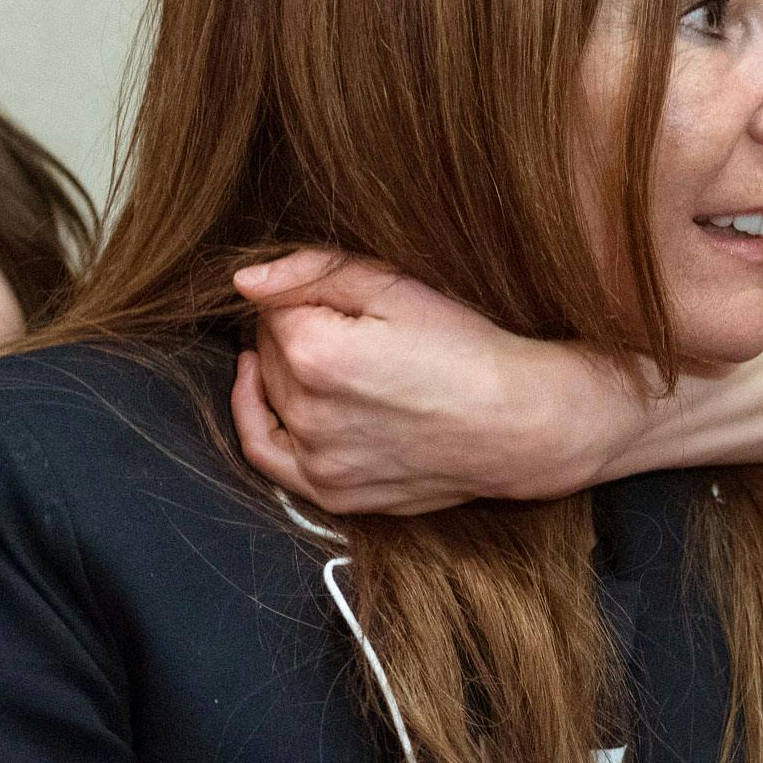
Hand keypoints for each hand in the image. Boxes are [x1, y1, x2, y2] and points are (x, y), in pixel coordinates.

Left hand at [227, 250, 643, 514]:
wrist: (518, 421)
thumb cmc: (465, 346)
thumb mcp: (393, 285)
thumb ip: (311, 271)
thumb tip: (243, 281)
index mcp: (316, 352)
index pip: (272, 307)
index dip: (307, 293)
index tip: (346, 296)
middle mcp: (307, 412)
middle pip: (267, 351)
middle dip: (293, 328)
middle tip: (349, 322)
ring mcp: (318, 460)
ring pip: (269, 394)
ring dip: (283, 368)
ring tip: (322, 351)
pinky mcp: (332, 492)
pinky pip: (267, 454)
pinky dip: (256, 417)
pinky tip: (262, 389)